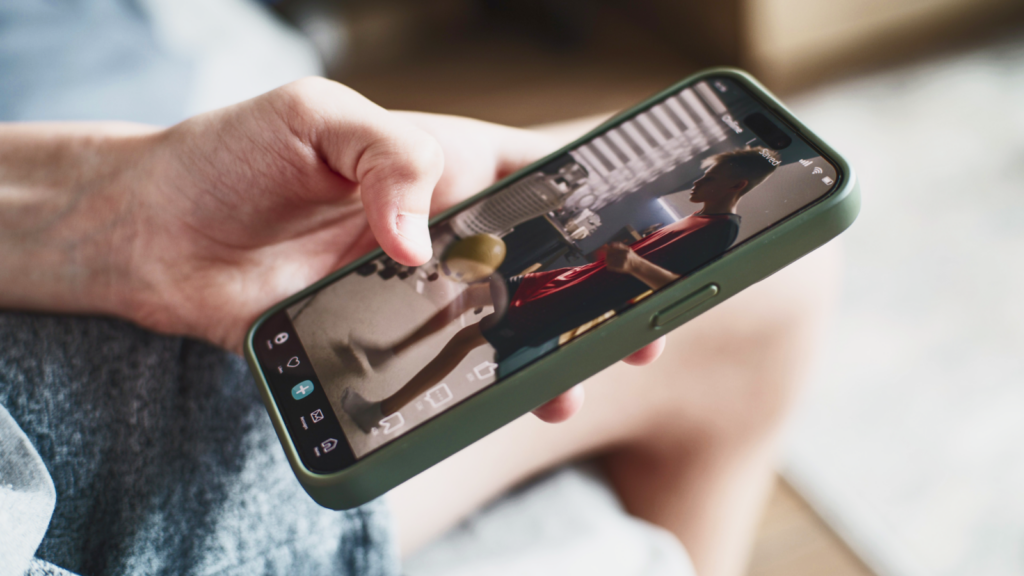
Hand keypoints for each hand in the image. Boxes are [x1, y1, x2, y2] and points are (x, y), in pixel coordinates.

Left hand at [1, 77, 664, 420]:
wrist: (152, 230)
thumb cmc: (232, 151)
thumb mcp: (315, 117)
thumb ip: (384, 160)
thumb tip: (422, 242)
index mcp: (444, 164)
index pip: (541, 180)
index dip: (596, 209)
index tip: (639, 239)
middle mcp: (438, 230)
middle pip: (534, 266)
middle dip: (586, 300)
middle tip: (631, 335)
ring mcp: (410, 290)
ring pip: (494, 326)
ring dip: (536, 358)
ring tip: (565, 387)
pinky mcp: (373, 340)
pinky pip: (431, 369)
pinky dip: (465, 391)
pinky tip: (491, 405)